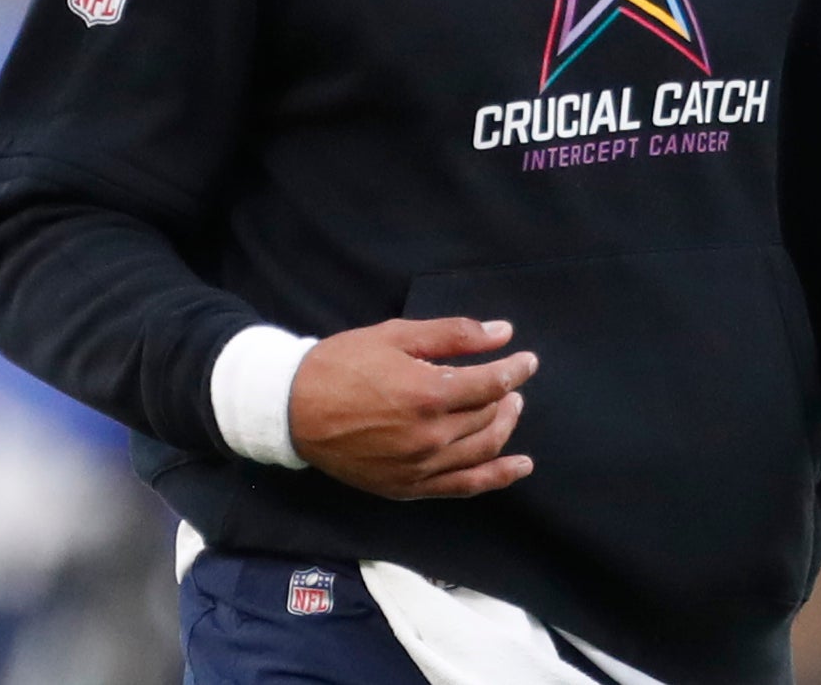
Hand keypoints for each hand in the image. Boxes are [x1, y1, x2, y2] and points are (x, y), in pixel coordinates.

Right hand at [288, 316, 536, 499]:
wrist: (292, 409)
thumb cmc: (343, 364)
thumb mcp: (397, 336)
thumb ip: (454, 334)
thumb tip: (503, 333)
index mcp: (428, 394)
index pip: (491, 384)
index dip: (516, 369)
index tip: (528, 360)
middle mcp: (430, 436)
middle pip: (489, 416)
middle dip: (507, 396)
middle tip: (510, 383)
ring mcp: (420, 467)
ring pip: (483, 450)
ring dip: (505, 429)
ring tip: (510, 410)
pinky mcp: (408, 487)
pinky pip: (464, 486)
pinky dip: (496, 477)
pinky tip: (519, 466)